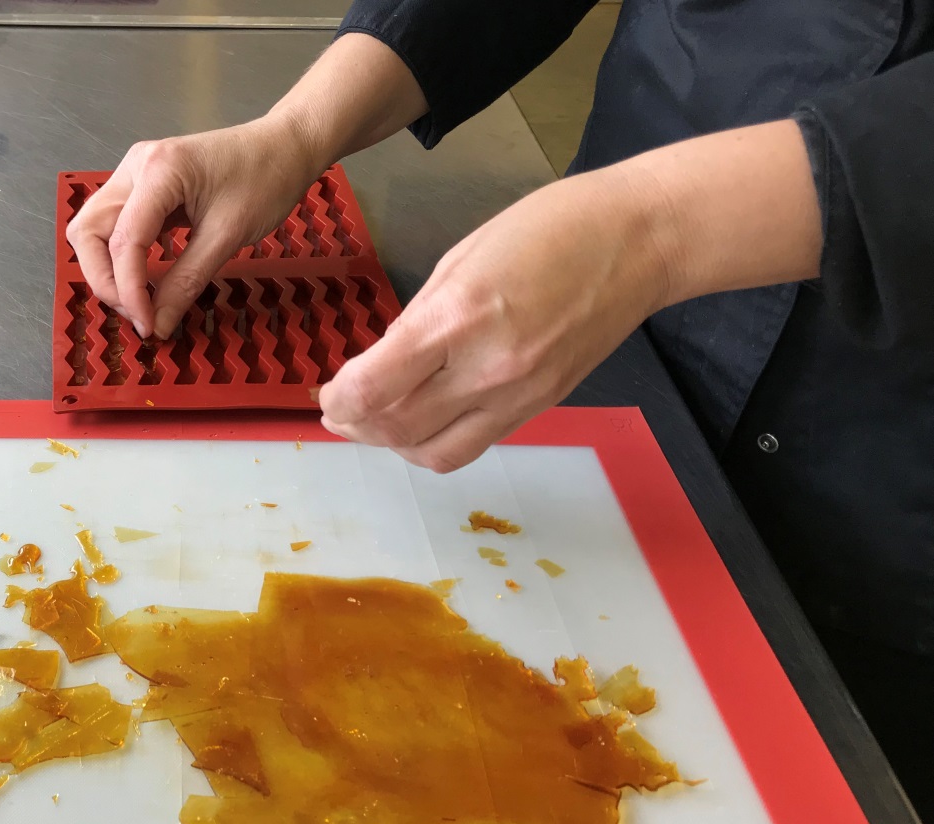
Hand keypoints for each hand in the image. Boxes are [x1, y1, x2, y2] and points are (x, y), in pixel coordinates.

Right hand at [65, 118, 320, 338]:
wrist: (286, 146)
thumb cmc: (267, 177)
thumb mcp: (228, 236)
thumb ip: (187, 282)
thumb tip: (158, 324)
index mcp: (158, 171)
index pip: (123, 241)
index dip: (129, 290)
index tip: (148, 324)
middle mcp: (136, 167)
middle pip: (87, 232)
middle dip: (105, 280)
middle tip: (138, 313)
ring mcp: (135, 175)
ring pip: (94, 230)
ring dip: (107, 270)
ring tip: (139, 300)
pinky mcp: (144, 188)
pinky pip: (116, 227)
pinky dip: (122, 258)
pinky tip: (146, 279)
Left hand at [318, 168, 672, 472]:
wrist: (639, 241)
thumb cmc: (548, 229)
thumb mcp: (460, 259)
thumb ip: (418, 319)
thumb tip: (381, 363)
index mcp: (456, 318)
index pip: (373, 388)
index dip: (337, 400)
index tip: (326, 392)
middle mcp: (485, 368)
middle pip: (394, 429)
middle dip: (354, 425)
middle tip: (338, 411)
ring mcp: (517, 395)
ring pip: (432, 453)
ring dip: (391, 445)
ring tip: (376, 421)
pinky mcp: (540, 407)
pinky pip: (472, 446)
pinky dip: (434, 444)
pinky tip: (423, 421)